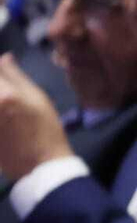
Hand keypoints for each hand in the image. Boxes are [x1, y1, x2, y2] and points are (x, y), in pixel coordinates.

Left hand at [0, 54, 72, 180]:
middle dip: (1, 89)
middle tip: (8, 98)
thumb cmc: (46, 128)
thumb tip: (3, 57)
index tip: (3, 72)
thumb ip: (16, 75)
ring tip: (8, 111)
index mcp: (5, 95)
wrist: (41, 165)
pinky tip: (4, 122)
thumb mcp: (38, 97)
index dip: (0, 70)